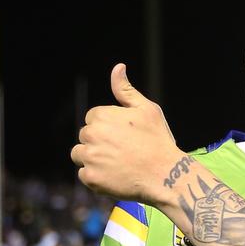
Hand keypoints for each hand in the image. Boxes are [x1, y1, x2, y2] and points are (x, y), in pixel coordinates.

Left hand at [71, 63, 182, 204]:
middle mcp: (92, 135)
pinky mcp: (90, 178)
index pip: (93, 118)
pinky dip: (97, 177)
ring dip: (93, 159)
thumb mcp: (147, 110)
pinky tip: (115, 176)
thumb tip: (118, 67)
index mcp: (102, 116)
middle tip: (123, 151)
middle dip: (99, 142)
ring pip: (79, 155)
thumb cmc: (158, 140)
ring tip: (117, 164)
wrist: (166, 174)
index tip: (125, 136)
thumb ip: (126, 90)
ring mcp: (90, 158)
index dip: (109, 127)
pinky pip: (84, 175)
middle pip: (85, 136)